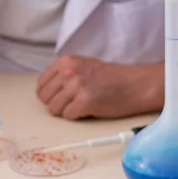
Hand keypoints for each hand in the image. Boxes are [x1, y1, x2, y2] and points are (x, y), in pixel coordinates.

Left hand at [36, 55, 163, 119]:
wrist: (136, 84)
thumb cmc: (112, 78)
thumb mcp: (83, 66)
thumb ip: (64, 74)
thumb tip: (45, 90)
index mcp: (66, 61)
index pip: (41, 84)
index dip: (48, 95)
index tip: (59, 98)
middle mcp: (69, 71)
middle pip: (44, 97)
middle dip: (55, 104)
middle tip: (71, 104)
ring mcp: (76, 86)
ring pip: (53, 109)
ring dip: (65, 111)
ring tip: (80, 106)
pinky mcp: (85, 101)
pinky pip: (67, 116)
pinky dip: (76, 116)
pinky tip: (88, 110)